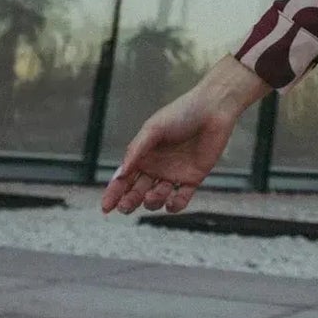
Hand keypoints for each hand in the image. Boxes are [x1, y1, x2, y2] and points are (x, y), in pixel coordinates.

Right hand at [100, 58, 267, 216]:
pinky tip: (171, 201)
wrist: (213, 109)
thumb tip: (121, 173)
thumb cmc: (181, 113)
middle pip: (137, 192)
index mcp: (143, 155)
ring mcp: (174, 174)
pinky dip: (175, 205)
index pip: (124, 179)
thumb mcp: (153, 128)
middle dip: (130, 202)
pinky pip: (181, 199)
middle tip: (127, 207)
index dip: (113, 194)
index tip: (105, 208)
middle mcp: (156, 167)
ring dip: (152, 202)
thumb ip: (136, 150)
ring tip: (154, 194)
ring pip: (157, 198)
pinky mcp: (193, 178)